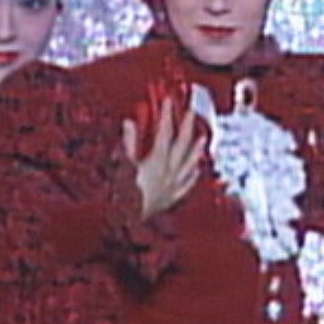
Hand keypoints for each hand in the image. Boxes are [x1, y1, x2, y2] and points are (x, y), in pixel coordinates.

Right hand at [122, 97, 204, 219]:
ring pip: (189, 163)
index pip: (164, 132)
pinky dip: (192, 175)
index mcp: (157, 161)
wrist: (129, 223)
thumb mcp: (122, 166)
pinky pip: (186, 184)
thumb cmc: (124, 195)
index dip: (167, 114)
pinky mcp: (171, 198)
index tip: (169, 101)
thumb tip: (129, 124)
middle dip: (186, 125)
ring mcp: (173, 185)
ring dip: (196, 149)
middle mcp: (169, 171)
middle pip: (182, 144)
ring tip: (202, 138)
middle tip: (191, 111)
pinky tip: (196, 170)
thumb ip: (128, 144)